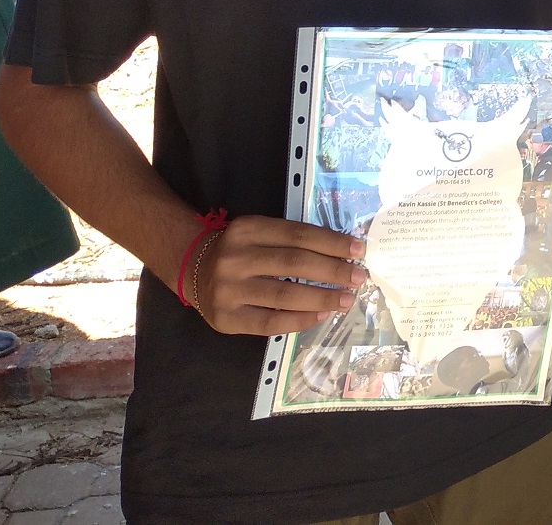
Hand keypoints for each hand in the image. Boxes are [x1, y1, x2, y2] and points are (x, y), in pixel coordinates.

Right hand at [193, 215, 363, 335]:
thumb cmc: (239, 250)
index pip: (298, 235)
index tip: (358, 250)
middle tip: (358, 277)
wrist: (192, 270)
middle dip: (332, 270)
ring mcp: (228, 290)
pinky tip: (321, 315)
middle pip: (294, 263)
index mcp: (247, 229)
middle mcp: (235, 258)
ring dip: (322, 298)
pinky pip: (270, 323)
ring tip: (346, 299)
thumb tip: (341, 253)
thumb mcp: (259, 233)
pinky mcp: (226, 319)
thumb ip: (291, 240)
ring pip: (284, 295)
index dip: (331, 242)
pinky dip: (300, 320)